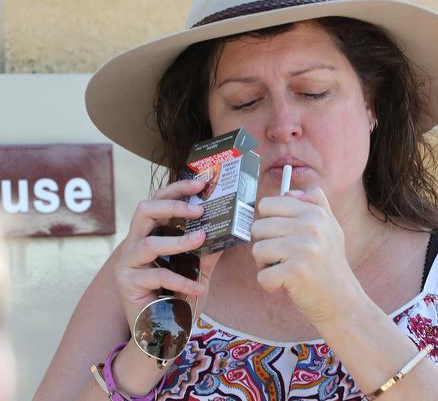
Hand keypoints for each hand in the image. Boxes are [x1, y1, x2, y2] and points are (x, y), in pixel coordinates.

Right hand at [113, 179, 222, 330]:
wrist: (163, 335)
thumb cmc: (179, 299)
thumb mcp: (199, 269)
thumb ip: (208, 248)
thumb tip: (229, 226)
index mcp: (150, 235)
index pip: (157, 202)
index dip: (176, 189)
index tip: (199, 183)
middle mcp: (134, 245)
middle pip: (144, 210)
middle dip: (172, 205)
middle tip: (199, 210)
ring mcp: (127, 264)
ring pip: (149, 243)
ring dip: (179, 241)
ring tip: (202, 240)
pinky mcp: (126, 284)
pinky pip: (157, 276)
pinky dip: (182, 281)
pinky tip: (200, 287)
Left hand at [250, 187, 365, 324]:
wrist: (342, 301)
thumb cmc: (329, 264)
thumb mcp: (330, 227)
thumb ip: (314, 203)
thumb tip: (287, 191)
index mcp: (314, 212)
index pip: (268, 204)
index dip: (268, 222)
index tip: (281, 236)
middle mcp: (310, 226)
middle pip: (258, 227)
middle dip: (265, 246)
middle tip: (284, 258)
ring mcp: (303, 248)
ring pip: (257, 250)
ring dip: (266, 266)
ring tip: (285, 270)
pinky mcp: (296, 272)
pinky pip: (262, 275)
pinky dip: (270, 285)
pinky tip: (286, 285)